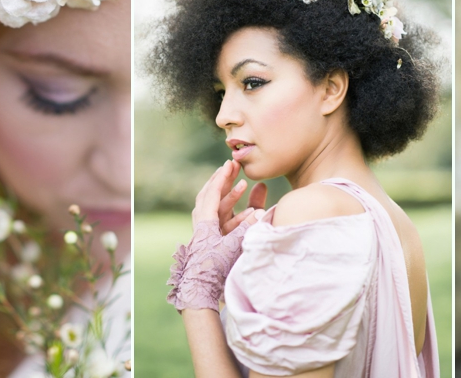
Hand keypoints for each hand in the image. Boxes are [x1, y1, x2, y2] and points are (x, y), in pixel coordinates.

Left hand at [167, 161, 266, 310]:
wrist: (200, 295)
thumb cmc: (214, 272)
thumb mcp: (233, 248)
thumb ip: (247, 229)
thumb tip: (261, 212)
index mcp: (203, 224)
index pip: (211, 195)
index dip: (221, 178)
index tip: (229, 164)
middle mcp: (203, 227)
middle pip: (210, 198)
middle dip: (222, 182)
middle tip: (232, 168)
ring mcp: (208, 236)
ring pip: (217, 210)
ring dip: (230, 198)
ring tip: (244, 186)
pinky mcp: (213, 245)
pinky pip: (223, 224)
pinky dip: (236, 215)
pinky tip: (250, 212)